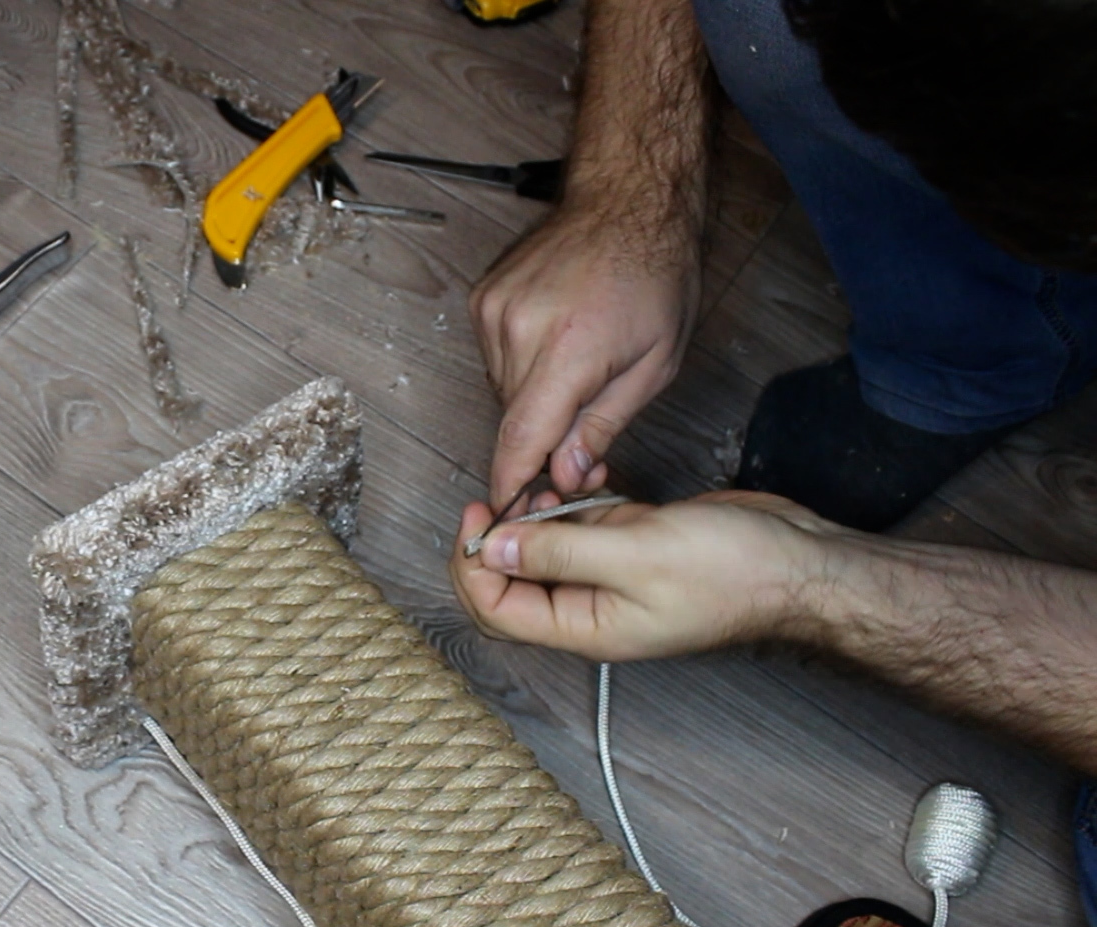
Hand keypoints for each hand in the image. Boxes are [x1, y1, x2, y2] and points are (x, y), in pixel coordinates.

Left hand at [449, 491, 846, 660]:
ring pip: (546, 551)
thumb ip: (557, 551)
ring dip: (535, 517)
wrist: (800, 562)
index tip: (478, 517)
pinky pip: (582, 528)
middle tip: (501, 498)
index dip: (473, 568)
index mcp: (585, 628)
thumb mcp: (634, 555)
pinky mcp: (633, 546)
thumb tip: (489, 548)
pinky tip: (584, 481)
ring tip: (548, 486)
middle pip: (512, 584)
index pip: (497, 611)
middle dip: (497, 541)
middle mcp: (591, 608)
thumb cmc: (732, 572)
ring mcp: (612, 577)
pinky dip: (572, 505)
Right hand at [468, 202, 701, 506]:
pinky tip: (557, 338)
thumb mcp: (654, 364)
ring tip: (577, 364)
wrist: (626, 199)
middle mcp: (519, 328)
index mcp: (568, 349)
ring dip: (533, 397)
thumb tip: (566, 476)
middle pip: (513, 419)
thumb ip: (603, 426)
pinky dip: (521, 364)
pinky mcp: (482, 298)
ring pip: (503, 390)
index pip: (521, 439)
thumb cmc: (654, 273)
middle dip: (542, 439)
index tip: (506, 517)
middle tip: (579, 437)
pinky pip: (494, 357)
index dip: (511, 485)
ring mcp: (494, 310)